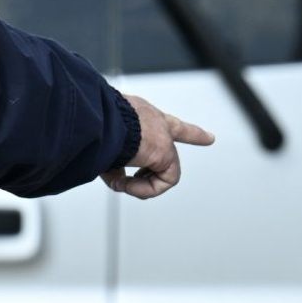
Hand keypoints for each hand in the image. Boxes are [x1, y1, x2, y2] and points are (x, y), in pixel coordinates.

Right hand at [101, 95, 215, 199]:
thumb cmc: (93, 127)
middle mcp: (149, 120)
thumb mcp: (100, 144)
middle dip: (194, 134)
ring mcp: (160, 134)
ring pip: (162, 167)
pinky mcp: (164, 151)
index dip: (154, 122)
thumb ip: (111, 160)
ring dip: (139, 183)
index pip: (142, 117)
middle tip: (208, 137)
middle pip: (177, 128)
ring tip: (121, 182)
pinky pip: (163, 181)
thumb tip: (117, 180)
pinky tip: (125, 184)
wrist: (99, 121)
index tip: (177, 118)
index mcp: (132, 113)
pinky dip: (143, 189)